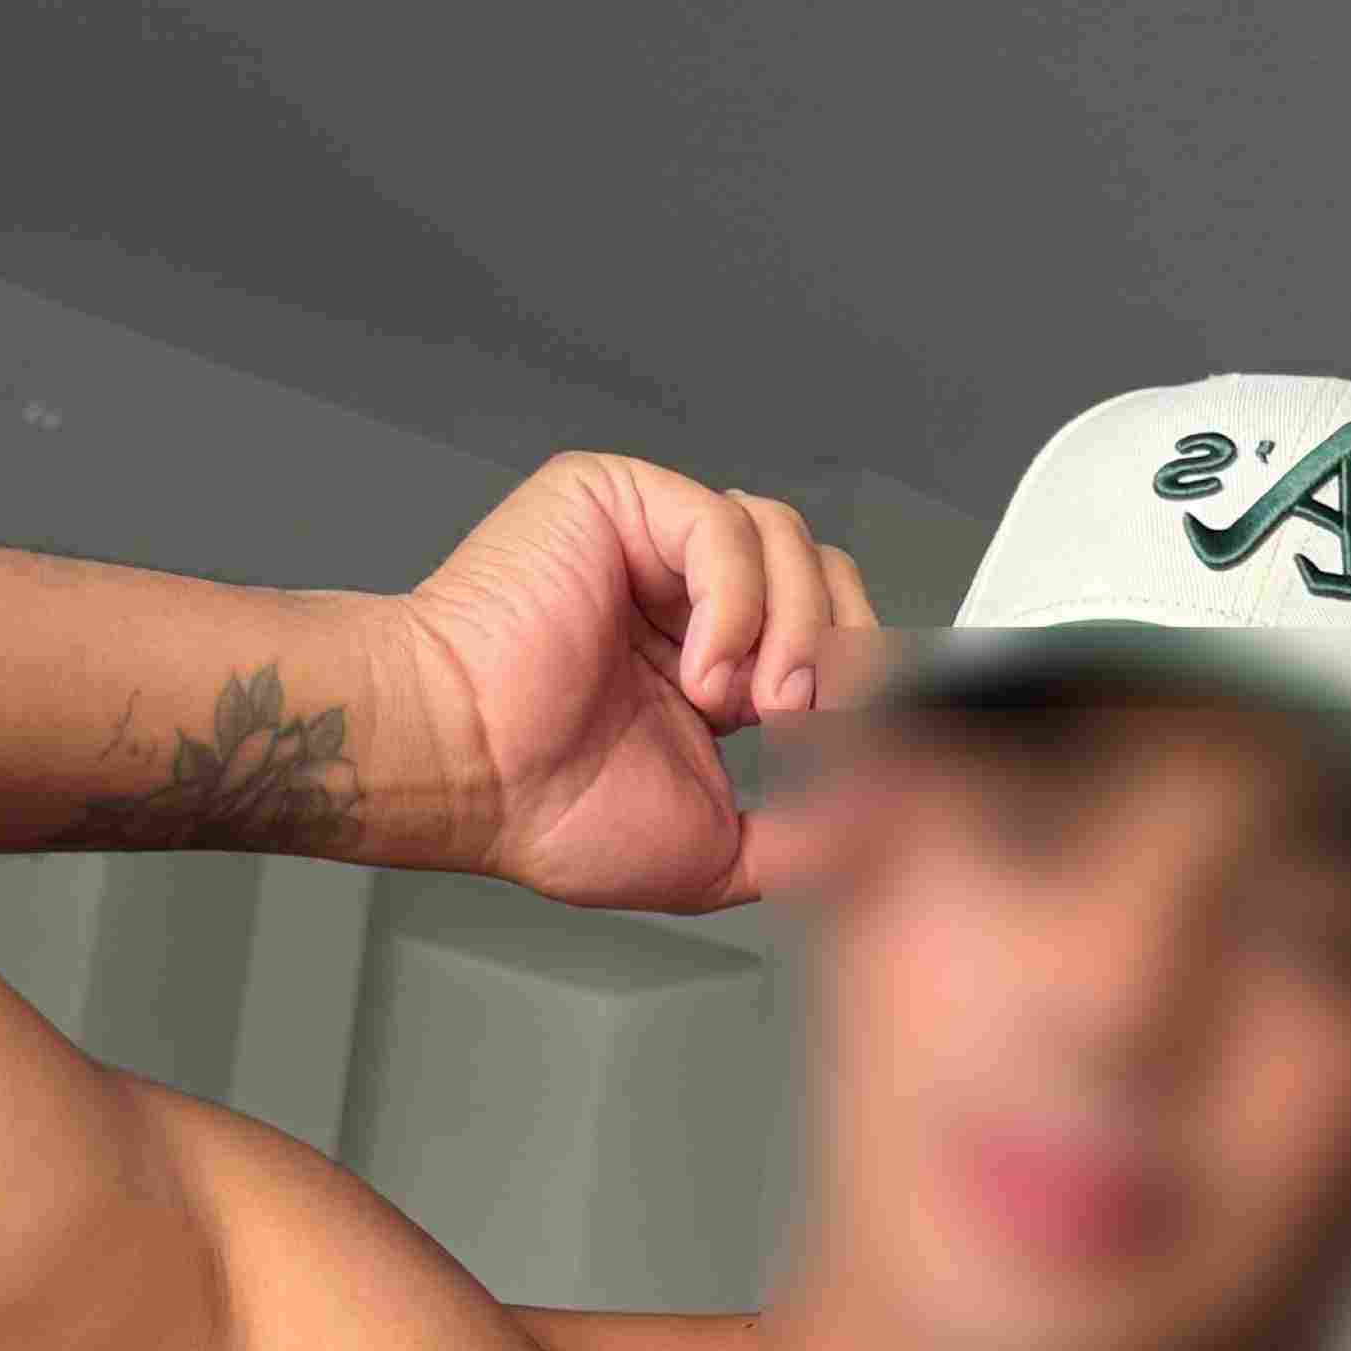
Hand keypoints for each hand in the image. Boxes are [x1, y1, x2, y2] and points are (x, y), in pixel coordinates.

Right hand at [404, 452, 881, 914]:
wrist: (466, 773)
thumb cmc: (546, 809)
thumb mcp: (719, 851)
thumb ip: (806, 841)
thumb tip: (885, 823)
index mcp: (715, 665)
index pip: (831, 636)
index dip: (864, 682)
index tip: (863, 743)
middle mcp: (688, 597)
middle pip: (825, 575)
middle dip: (839, 652)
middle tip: (801, 722)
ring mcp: (654, 544)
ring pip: (788, 540)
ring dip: (790, 628)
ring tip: (739, 701)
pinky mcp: (618, 498)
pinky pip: (727, 523)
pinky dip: (738, 601)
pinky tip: (700, 668)